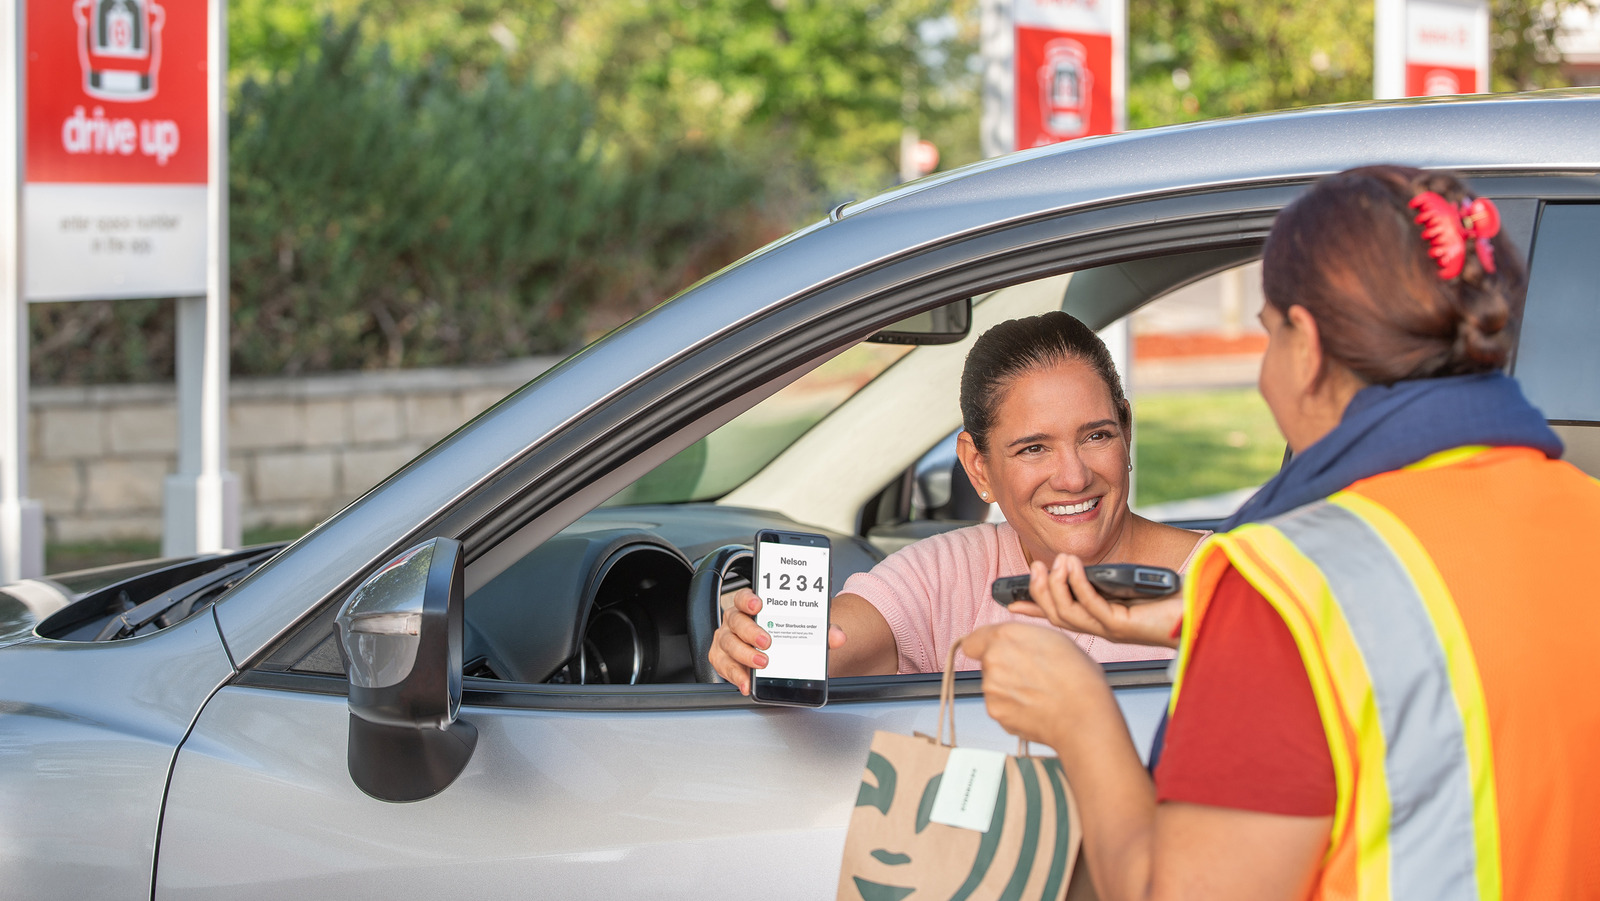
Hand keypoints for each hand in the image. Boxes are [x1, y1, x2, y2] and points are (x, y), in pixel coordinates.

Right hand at [708, 588, 846, 693]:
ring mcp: (727, 639)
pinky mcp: (722, 659)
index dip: (749, 599)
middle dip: (751, 632)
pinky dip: (735, 676)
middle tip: (767, 642)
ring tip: (761, 664)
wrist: (775, 650)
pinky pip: (724, 666)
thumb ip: (820, 631)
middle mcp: (735, 620)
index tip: (759, 605)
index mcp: (751, 606)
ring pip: (728, 644)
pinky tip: (747, 683)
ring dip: (744, 655)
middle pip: (736, 621)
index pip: (744, 597)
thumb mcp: (802, 629)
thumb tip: (838, 636)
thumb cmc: (783, 633)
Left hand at [962, 623, 1117, 755]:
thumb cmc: (1078, 678)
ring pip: (993, 685)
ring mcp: (991, 688)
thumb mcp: (1054, 639)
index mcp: (1006, 636)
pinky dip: (1012, 707)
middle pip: (986, 662)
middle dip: (1002, 667)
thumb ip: (1022, 638)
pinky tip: (1035, 706)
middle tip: (1030, 675)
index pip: (974, 640)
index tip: (995, 652)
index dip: (985, 646)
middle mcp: (993, 660)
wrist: (1084, 717)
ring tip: (1038, 692)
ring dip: (1008, 688)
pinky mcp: (995, 712)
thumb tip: (1013, 643)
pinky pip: (999, 706)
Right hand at [1005, 553, 1181, 648]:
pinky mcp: (1123, 625)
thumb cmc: (1172, 600)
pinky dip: (1077, 584)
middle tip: (1034, 567)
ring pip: (1068, 613)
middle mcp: (1102, 628)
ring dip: (1056, 586)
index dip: (1033, 608)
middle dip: (1039, 593)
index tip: (1009, 599)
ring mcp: (1111, 629)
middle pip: (1057, 616)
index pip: (1059, 616)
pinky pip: (1091, 604)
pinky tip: (1072, 565)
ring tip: (1054, 562)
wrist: (1203, 613)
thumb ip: (1109, 578)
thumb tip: (1084, 560)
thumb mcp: (1132, 585)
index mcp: (1101, 620)